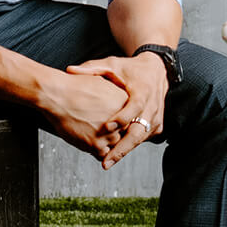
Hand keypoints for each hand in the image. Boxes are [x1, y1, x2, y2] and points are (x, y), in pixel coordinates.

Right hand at [38, 71, 130, 164]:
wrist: (57, 95)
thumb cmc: (74, 87)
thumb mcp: (101, 83)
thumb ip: (114, 95)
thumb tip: (117, 102)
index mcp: (124, 103)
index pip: (127, 118)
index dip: (117, 121)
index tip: (108, 120)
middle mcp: (121, 121)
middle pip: (121, 133)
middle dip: (111, 132)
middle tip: (97, 126)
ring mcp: (109, 134)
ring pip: (112, 145)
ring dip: (102, 141)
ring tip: (89, 131)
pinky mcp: (96, 145)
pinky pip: (101, 154)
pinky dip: (94, 149)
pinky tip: (86, 138)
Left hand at [65, 52, 167, 167]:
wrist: (156, 71)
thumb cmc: (131, 69)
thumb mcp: (113, 65)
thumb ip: (92, 68)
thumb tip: (69, 70)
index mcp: (142, 91)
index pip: (134, 107)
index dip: (121, 118)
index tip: (106, 127)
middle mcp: (152, 107)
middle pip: (139, 132)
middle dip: (122, 148)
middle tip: (105, 160)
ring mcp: (155, 119)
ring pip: (140, 139)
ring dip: (124, 150)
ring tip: (107, 161)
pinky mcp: (156, 126)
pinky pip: (142, 139)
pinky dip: (128, 146)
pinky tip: (114, 154)